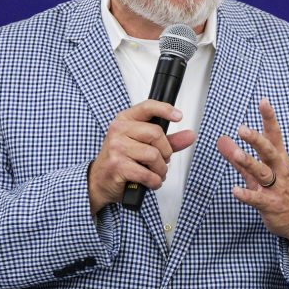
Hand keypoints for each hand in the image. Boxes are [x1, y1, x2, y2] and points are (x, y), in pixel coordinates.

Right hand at [88, 100, 195, 214]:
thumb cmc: (121, 160)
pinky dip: (155, 181)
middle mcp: (119, 131)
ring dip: (160, 169)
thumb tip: (190, 136)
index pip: (147, 107)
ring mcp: (117, 148)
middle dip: (166, 151)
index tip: (178, 116)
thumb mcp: (143, 145)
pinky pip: (147, 173)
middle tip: (162, 159)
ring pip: (154, 155)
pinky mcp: (118, 166)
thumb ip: (169, 140)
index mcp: (125, 120)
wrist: (99, 181)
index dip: (165, 109)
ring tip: (155, 172)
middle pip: (156, 134)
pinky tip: (151, 181)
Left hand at [216, 98, 288, 255]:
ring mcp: (276, 188)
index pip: (274, 135)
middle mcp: (279, 170)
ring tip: (236, 153)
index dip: (269, 118)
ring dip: (249, 162)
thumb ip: (238, 157)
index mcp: (278, 159)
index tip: (263, 101)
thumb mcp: (260, 171)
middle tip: (242, 128)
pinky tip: (235, 191)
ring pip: (263, 172)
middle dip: (257, 139)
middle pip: (269, 151)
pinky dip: (247, 194)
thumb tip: (222, 140)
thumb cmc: (280, 191)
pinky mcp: (271, 204)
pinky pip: (258, 199)